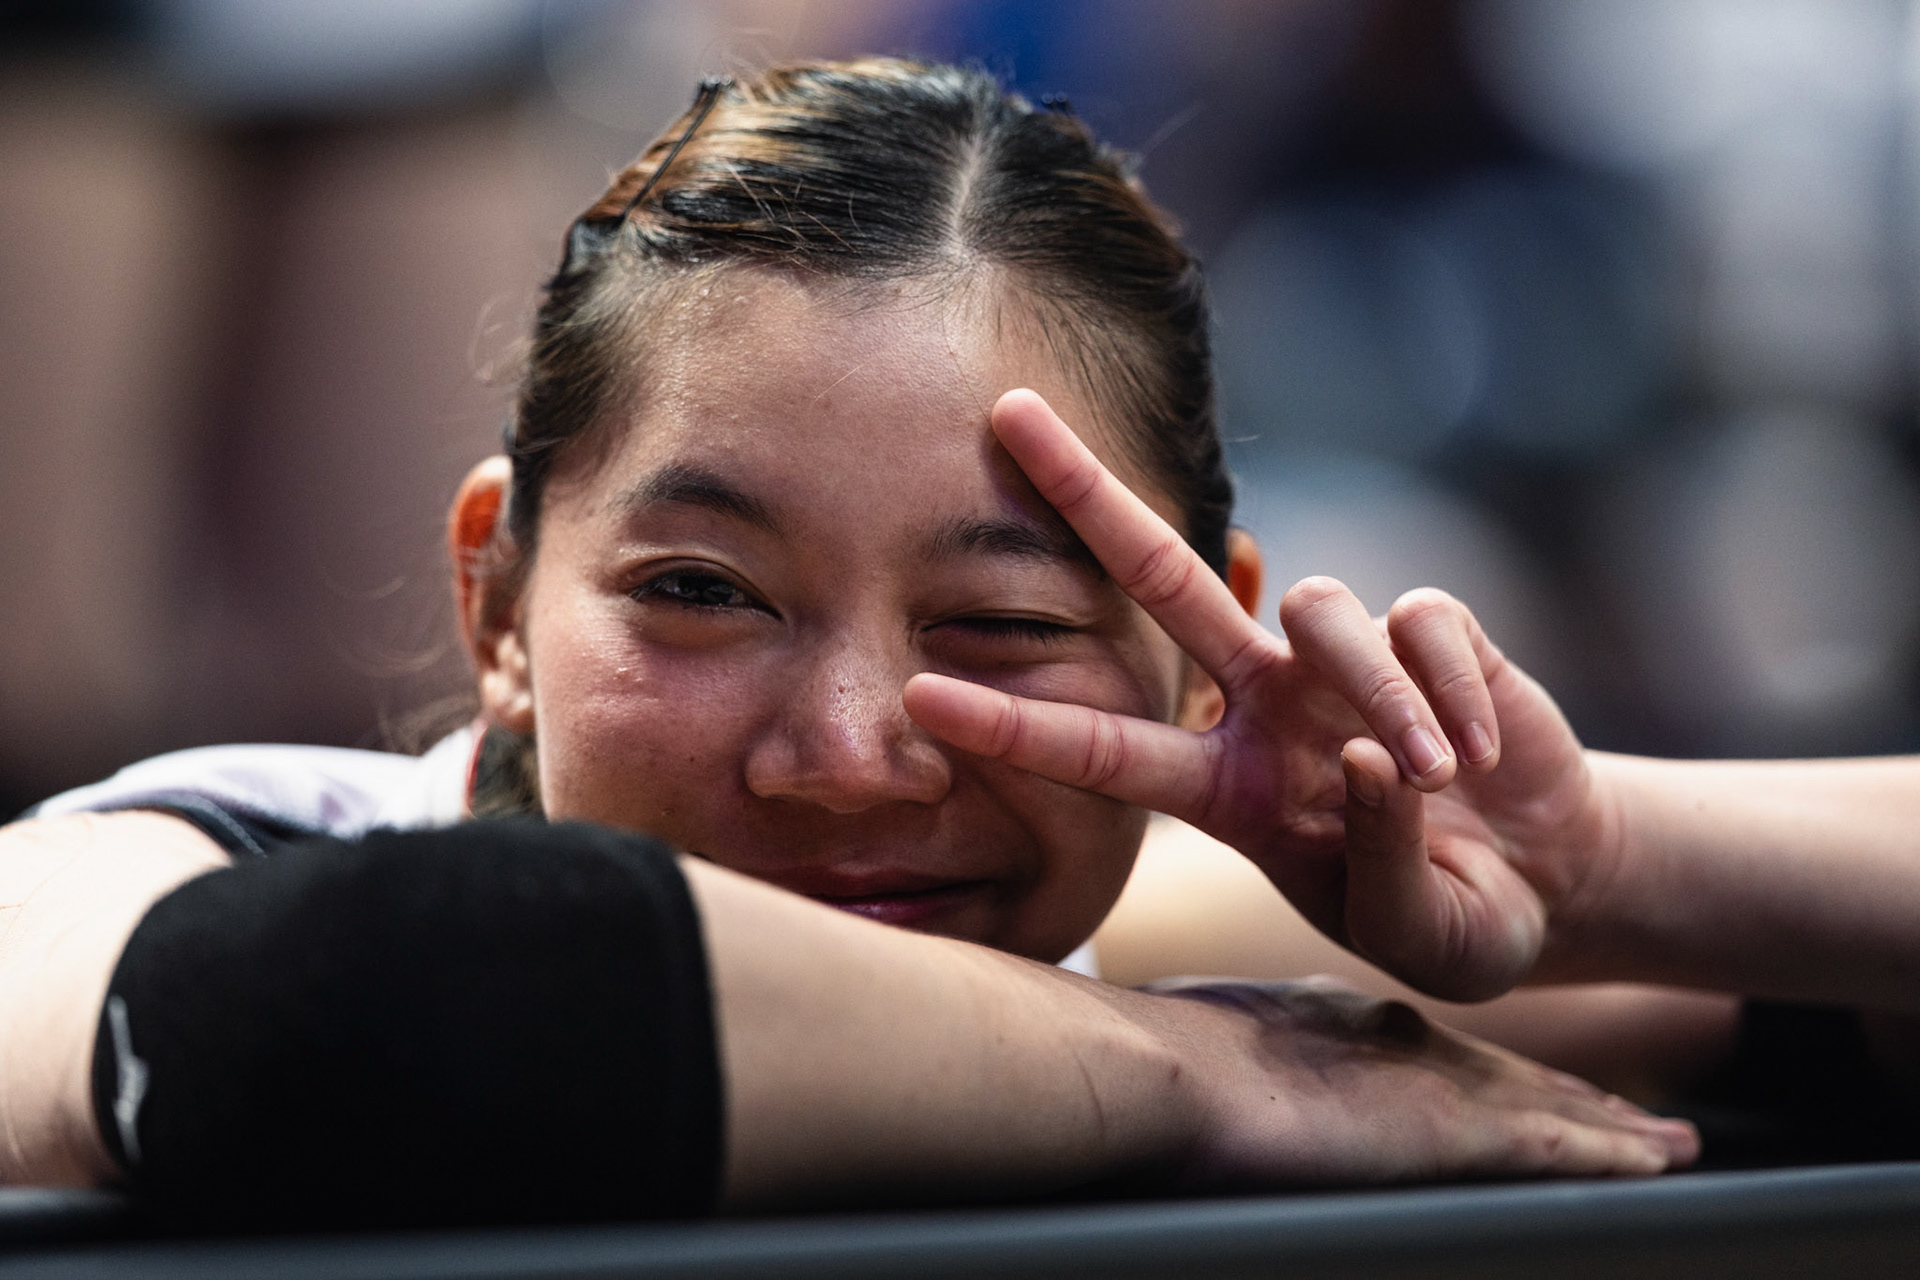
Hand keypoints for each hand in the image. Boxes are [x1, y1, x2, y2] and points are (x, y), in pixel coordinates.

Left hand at [905, 389, 1615, 1000]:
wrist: (1546, 874)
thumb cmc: (1454, 914)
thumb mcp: (1416, 928)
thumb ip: (1381, 863)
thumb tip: (1363, 758)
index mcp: (1223, 792)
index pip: (1103, 749)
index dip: (1014, 726)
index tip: (918, 695)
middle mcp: (1258, 706)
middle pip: (1158, 580)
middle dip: (1085, 495)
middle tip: (1004, 410)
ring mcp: (1333, 660)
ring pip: (1314, 604)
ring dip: (1381, 695)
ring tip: (1439, 777)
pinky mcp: (1424, 628)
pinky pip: (1417, 619)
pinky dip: (1450, 684)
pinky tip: (1480, 748)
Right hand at [1144, 975, 1696, 1183]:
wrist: (1172, 1071)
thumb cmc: (1163, 1066)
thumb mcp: (1210, 1051)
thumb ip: (1238, 1063)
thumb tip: (1205, 1087)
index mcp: (1340, 1026)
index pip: (1434, 1052)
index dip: (1487, 1069)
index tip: (1525, 1080)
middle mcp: (1404, 1045)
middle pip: (1510, 1075)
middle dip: (1573, 1095)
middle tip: (1631, 1112)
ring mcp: (1436, 1087)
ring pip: (1553, 1106)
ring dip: (1615, 1125)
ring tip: (1671, 1143)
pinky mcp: (1459, 1132)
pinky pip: (1564, 1146)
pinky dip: (1616, 1151)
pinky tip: (1659, 1160)